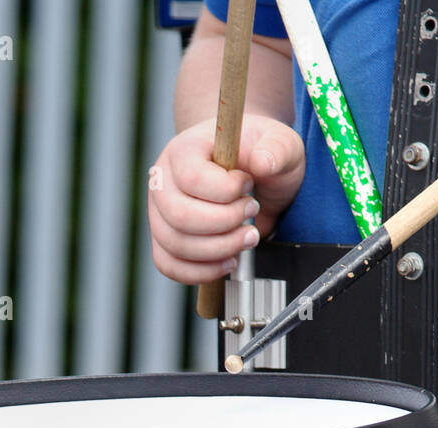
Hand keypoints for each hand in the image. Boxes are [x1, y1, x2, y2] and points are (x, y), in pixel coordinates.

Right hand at [148, 115, 305, 283]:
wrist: (249, 175)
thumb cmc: (259, 157)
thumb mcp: (278, 144)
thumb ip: (276, 149)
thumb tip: (262, 163)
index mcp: (183, 150)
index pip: (192, 178)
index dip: (226, 191)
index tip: (248, 185)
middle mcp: (162, 181)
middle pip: (180, 216)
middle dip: (226, 224)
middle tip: (252, 211)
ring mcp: (159, 213)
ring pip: (176, 245)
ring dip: (220, 249)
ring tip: (248, 237)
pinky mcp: (164, 240)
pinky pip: (169, 265)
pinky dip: (203, 272)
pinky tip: (229, 262)